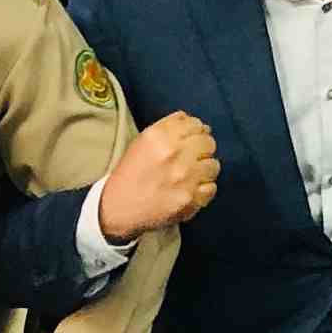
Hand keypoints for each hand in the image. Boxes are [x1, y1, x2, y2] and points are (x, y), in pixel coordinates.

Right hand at [97, 110, 217, 242]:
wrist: (118, 208)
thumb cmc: (132, 173)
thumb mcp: (143, 141)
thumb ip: (170, 128)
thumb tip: (202, 126)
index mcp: (159, 136)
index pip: (195, 124)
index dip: (196, 132)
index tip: (192, 141)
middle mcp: (173, 153)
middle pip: (208, 142)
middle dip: (203, 149)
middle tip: (193, 159)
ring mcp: (184, 176)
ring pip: (213, 165)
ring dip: (205, 170)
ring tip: (191, 176)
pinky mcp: (190, 198)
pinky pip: (212, 187)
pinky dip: (204, 189)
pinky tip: (190, 191)